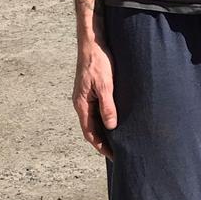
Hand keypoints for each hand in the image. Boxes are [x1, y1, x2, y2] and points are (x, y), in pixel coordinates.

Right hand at [72, 38, 116, 158]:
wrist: (93, 42)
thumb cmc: (99, 62)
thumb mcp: (105, 85)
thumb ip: (107, 106)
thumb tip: (111, 127)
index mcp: (82, 104)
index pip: (90, 133)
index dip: (100, 146)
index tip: (113, 156)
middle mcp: (81, 103)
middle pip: (91, 128)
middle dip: (103, 141)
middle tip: (118, 152)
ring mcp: (86, 96)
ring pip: (95, 119)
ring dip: (104, 129)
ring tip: (118, 139)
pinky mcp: (91, 89)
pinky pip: (97, 108)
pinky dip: (105, 117)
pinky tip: (115, 119)